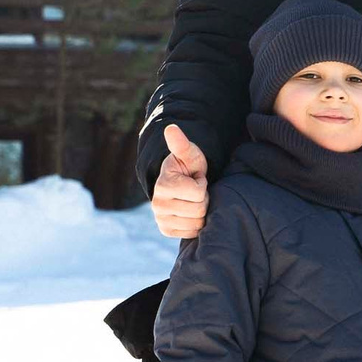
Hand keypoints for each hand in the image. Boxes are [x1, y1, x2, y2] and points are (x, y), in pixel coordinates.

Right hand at [152, 124, 210, 239]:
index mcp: (163, 185)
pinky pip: (192, 233)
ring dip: (201, 212)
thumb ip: (182, 144)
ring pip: (197, 223)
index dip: (202, 185)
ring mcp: (161, 219)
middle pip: (199, 210)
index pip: (198, 193)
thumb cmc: (188, 167)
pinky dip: (196, 224)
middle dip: (203, 199)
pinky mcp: (166, 230)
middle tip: (196, 191)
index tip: (195, 179)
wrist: (179, 182)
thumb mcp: (189, 154)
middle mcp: (158, 205)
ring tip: (193, 200)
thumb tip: (171, 128)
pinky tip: (190, 212)